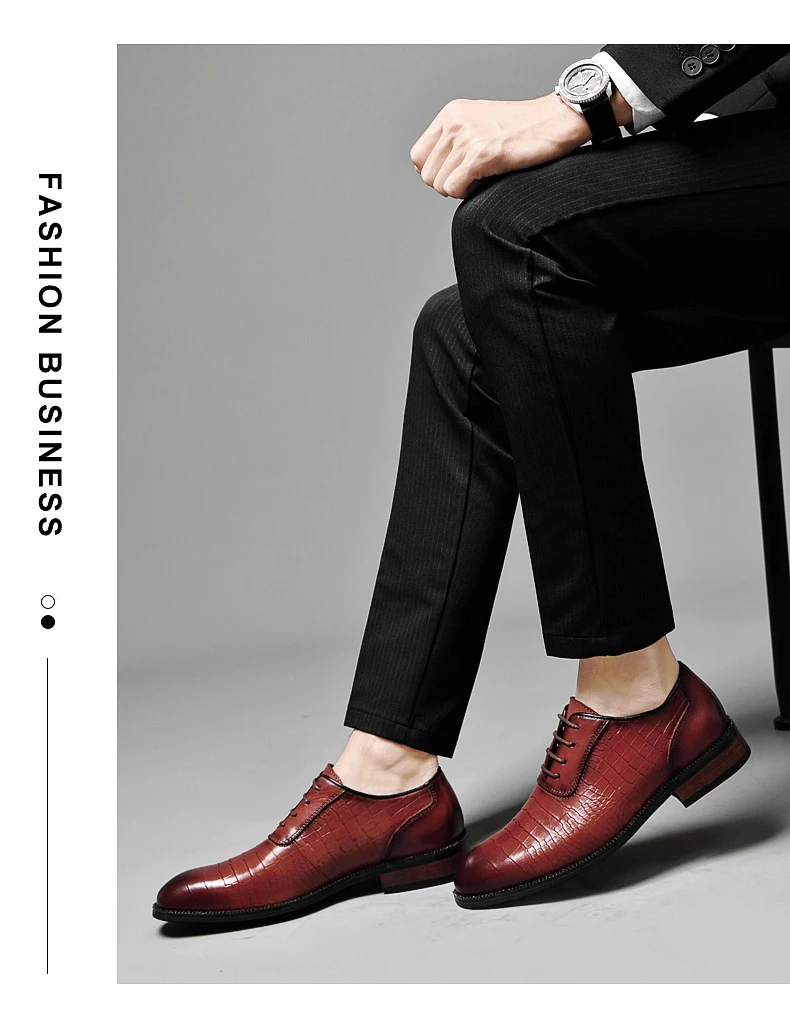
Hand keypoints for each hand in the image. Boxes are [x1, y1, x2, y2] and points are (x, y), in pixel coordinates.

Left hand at [410, 90, 631, 198]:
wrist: (556, 120)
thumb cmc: (524, 128)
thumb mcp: (480, 124)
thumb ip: (454, 141)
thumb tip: (433, 172)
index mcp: (450, 114)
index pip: (418, 156)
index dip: (436, 172)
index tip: (456, 173)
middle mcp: (454, 123)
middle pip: (426, 174)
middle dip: (447, 184)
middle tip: (472, 179)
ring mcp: (466, 138)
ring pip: (439, 185)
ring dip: (460, 190)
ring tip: (482, 177)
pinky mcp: (481, 154)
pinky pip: (454, 189)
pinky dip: (468, 193)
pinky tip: (487, 180)